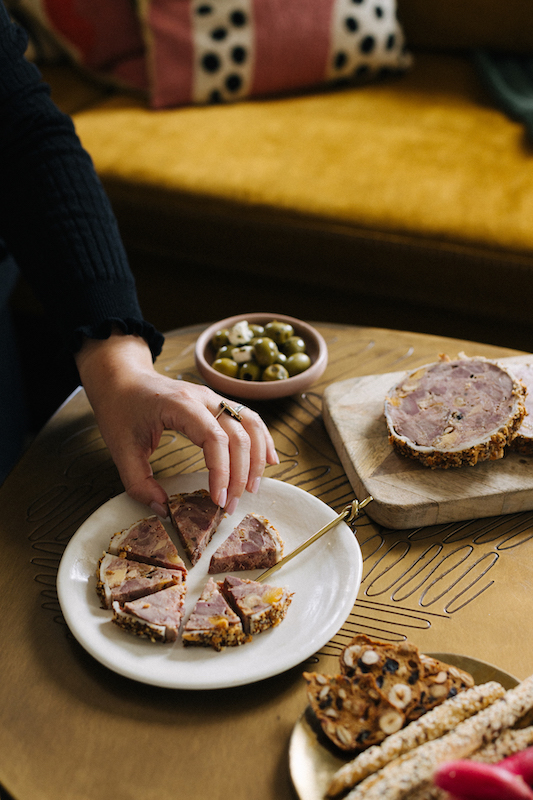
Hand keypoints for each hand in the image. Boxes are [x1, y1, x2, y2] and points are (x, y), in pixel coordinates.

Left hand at [74, 330, 277, 516]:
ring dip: (258, 457)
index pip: (214, 438)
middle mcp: (203, 397)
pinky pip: (248, 418)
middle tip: (231, 505)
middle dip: (241, 474)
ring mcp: (213, 397)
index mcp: (180, 405)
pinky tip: (268, 460)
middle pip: (238, 434)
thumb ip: (139, 483)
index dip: (221, 471)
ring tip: (253, 488)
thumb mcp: (120, 450)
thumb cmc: (120, 409)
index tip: (217, 500)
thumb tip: (163, 509)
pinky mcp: (217, 403)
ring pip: (251, 424)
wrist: (122, 378)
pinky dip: (262, 439)